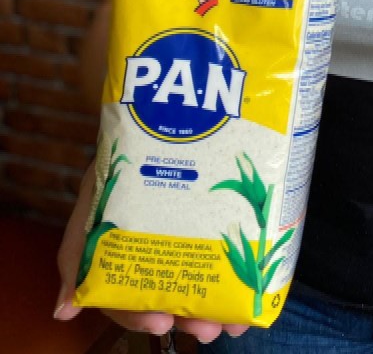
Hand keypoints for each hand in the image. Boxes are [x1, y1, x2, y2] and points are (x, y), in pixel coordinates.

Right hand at [54, 161, 249, 342]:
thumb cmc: (126, 147)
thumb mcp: (96, 189)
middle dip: (187, 316)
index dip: (137, 312)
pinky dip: (239, 278)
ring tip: (233, 321)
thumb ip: (76, 247)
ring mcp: (190, 228)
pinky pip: (230, 252)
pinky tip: (250, 296)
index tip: (160, 320)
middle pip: (167, 291)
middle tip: (206, 328)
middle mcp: (155, 240)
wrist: (168, 103)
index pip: (121, 291)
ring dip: (216, 306)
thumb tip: (63, 309)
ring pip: (200, 279)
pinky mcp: (221, 214)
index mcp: (121, 241)